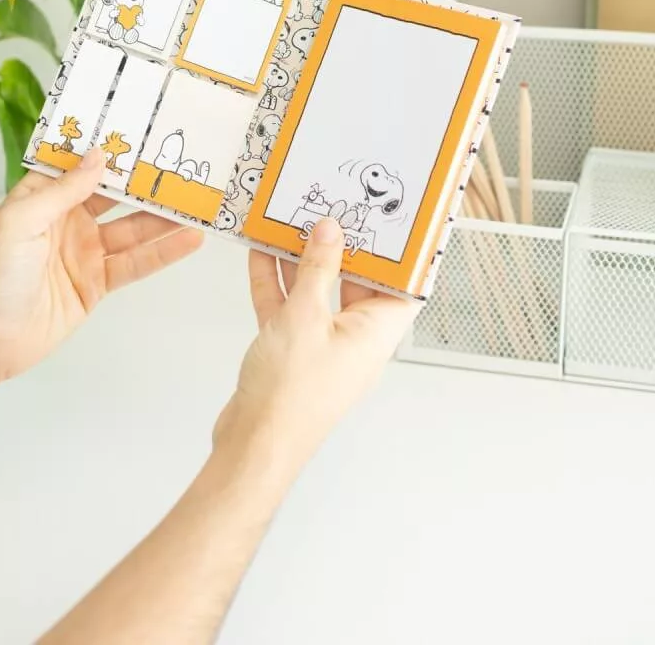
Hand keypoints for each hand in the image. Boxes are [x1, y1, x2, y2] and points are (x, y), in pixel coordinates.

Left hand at [0, 149, 202, 384]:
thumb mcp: (21, 220)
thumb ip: (63, 190)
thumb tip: (99, 156)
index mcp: (43, 199)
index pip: (81, 167)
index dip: (109, 150)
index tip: (142, 132)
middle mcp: (68, 221)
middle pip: (114, 196)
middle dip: (144, 182)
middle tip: (182, 165)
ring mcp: (85, 253)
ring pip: (133, 229)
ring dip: (163, 218)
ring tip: (197, 202)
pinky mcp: (98, 284)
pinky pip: (135, 264)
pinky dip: (163, 253)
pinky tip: (189, 239)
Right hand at [214, 218, 416, 473]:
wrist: (253, 444)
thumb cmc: (290, 397)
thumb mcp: (305, 317)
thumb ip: (318, 270)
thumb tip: (331, 232)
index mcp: (375, 333)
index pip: (401, 286)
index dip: (398, 254)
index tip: (389, 221)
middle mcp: (354, 339)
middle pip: (355, 282)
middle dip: (342, 246)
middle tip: (333, 209)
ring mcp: (322, 345)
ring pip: (317, 291)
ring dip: (303, 259)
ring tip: (293, 221)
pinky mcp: (292, 350)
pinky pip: (289, 307)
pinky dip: (276, 282)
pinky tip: (262, 253)